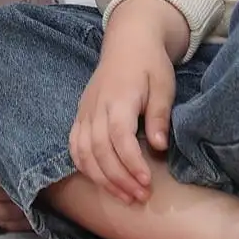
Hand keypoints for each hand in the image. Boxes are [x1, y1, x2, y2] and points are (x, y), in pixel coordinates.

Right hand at [69, 18, 177, 204]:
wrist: (128, 40)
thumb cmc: (150, 63)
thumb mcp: (163, 84)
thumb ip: (158, 114)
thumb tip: (159, 146)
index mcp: (119, 96)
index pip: (118, 136)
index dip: (131, 163)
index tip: (146, 182)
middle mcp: (96, 105)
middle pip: (99, 150)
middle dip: (119, 179)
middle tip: (141, 197)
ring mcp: (85, 110)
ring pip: (83, 152)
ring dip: (102, 179)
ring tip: (125, 196)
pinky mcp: (81, 114)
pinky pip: (74, 145)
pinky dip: (84, 167)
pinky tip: (102, 181)